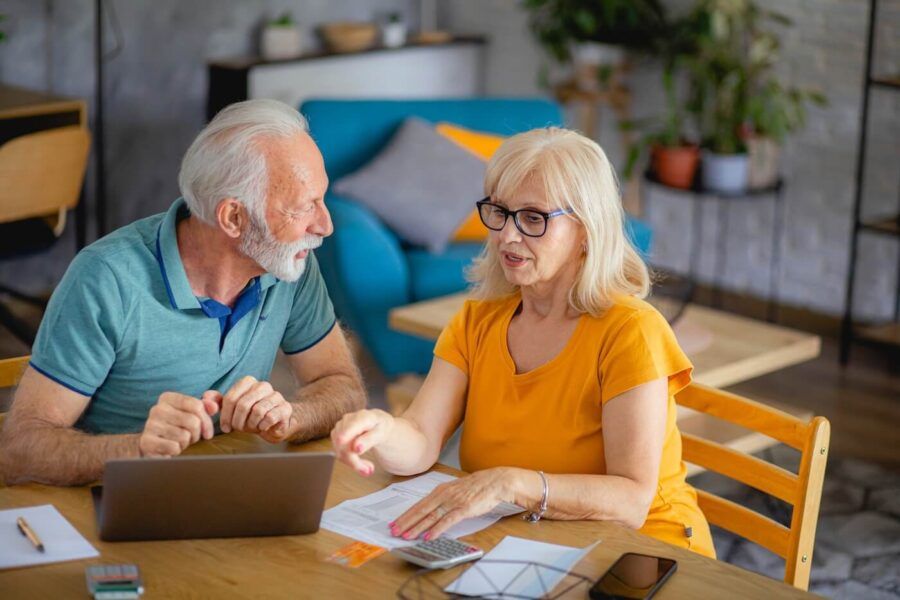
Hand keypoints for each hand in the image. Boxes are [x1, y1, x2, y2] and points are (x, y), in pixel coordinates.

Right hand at [139, 391, 218, 456]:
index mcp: (167, 398)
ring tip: (179, 442)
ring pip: (184, 436)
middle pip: (193, 421)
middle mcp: (157, 408)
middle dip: (196, 434)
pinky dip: (176, 451)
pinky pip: (174, 447)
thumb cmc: (178, 429)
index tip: (207, 432)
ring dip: (186, 443)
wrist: (154, 447)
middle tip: (191, 438)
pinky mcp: (146, 442)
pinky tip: (170, 449)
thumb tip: (214, 407)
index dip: (207, 421)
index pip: (197, 405)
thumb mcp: (194, 415)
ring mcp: (150, 425)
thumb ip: (208, 406)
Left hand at [218, 376, 294, 442]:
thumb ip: (216, 402)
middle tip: (238, 428)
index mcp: (248, 382)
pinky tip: (262, 427)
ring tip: (251, 427)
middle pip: (243, 405)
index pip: (231, 398)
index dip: (225, 416)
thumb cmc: (250, 415)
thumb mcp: (231, 409)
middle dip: (238, 421)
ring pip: (257, 411)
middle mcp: (263, 385)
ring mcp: (276, 395)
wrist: (275, 423)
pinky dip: (262, 426)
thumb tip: (205, 398)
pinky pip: (269, 417)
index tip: (225, 427)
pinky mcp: (285, 407)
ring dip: (251, 425)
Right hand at [330, 409, 393, 475]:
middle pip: (344, 443)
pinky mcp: (336, 435)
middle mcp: (349, 419)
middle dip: (355, 460)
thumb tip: (356, 448)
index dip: (346, 434)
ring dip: (353, 463)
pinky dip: (350, 461)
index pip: (352, 425)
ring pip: (340, 450)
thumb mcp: (382, 434)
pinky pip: (339, 453)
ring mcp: (341, 427)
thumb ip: (370, 439)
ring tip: (368, 467)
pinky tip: (361, 463)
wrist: (378, 426)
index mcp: (364, 416)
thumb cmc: (382, 428)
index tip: (342, 443)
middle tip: (369, 470)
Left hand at [390, 468, 513, 540]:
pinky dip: (437, 529)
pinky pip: (447, 520)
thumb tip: (429, 510)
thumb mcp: (454, 490)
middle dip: (406, 522)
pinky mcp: (464, 508)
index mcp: (440, 490)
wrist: (494, 481)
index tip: (394, 523)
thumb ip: (442, 499)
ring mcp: (453, 501)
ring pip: (431, 516)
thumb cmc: (476, 487)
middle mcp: (443, 495)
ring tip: (406, 536)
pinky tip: (429, 536)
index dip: (405, 514)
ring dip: (417, 527)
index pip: (418, 504)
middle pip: (420, 510)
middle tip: (393, 531)